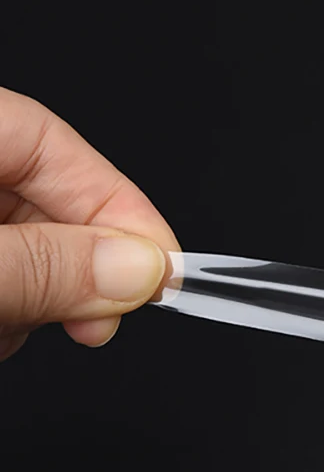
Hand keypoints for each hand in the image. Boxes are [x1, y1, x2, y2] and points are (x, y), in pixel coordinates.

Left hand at [0, 86, 177, 359]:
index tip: (160, 271)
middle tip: (97, 321)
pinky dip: (5, 308)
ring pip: (17, 246)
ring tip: (7, 328)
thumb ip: (44, 266)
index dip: (116, 207)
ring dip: (34, 296)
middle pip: (38, 200)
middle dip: (72, 267)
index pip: (51, 143)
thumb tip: (139, 268)